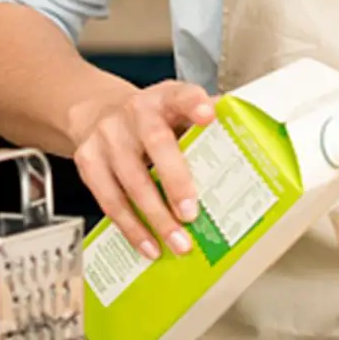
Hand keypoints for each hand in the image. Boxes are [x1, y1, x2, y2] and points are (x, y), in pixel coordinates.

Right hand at [68, 80, 214, 259]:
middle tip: (191, 215)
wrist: (97, 110)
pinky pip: (109, 201)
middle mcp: (134, 113)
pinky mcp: (88, 162)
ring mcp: (106, 137)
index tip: (209, 115)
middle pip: (155, 143)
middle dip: (174, 181)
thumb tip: (250, 136)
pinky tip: (149, 245)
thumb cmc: (152, 117)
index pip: (182, 94)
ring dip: (154, 218)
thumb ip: (206, 122)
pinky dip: (131, 228)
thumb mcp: (177, 108)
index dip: (194, 103)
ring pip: (129, 181)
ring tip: (177, 244)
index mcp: (165, 97)